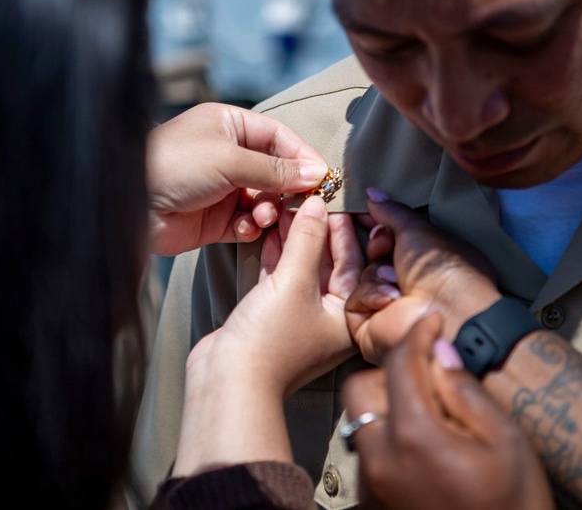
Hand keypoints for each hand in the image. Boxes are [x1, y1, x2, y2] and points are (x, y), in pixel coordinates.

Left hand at [147, 102, 328, 255]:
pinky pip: (247, 223)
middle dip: (287, 189)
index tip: (324, 178)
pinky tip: (245, 228)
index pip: (279, 138)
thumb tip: (318, 173)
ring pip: (264, 200)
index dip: (303, 157)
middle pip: (276, 171)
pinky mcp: (214, 219)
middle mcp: (228, 154)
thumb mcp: (230, 159)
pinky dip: (251, 227)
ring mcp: (222, 188)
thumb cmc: (175, 165)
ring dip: (269, 210)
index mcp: (230, 125)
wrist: (127, 203)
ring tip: (263, 216)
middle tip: (300, 205)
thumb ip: (276, 169)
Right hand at [201, 195, 360, 395]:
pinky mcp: (273, 318)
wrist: (229, 380)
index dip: (341, 229)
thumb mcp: (294, 282)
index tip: (333, 202)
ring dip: (295, 240)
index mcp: (349, 317)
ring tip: (288, 210)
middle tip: (310, 201)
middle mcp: (329, 320)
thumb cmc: (271, 340)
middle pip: (328, 264)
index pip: (352, 263)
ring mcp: (300, 319)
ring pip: (302, 269)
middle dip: (318, 232)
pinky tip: (270, 233)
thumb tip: (317, 206)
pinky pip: (281, 279)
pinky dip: (276, 257)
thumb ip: (307, 241)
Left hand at [342, 313, 553, 509]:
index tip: (432, 322)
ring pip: (360, 422)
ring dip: (388, 407)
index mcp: (413, 437)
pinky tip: (425, 447)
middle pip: (361, 389)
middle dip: (391, 373)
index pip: (400, 363)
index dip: (418, 334)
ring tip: (433, 415)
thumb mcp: (506, 441)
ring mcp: (372, 486)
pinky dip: (389, 440)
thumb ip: (466, 391)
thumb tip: (440, 352)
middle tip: (431, 376)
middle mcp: (380, 460)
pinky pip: (368, 455)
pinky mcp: (374, 503)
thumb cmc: (514, 508)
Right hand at [345, 188, 501, 363]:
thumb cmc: (442, 268)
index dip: (377, 226)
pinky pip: (355, 301)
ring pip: (362, 277)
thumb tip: (373, 193)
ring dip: (377, 275)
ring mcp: (389, 308)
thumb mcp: (418, 230)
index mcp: (425, 263)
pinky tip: (391, 300)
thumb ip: (392, 212)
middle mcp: (408, 286)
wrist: (446, 311)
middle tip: (386, 244)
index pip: (391, 241)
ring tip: (397, 282)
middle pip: (373, 257)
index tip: (361, 212)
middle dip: (377, 247)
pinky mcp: (370, 328)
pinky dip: (372, 296)